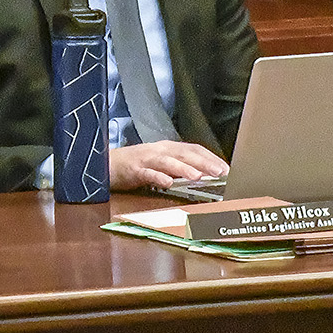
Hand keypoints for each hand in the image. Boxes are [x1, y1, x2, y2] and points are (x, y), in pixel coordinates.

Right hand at [109, 140, 228, 192]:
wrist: (105, 164)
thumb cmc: (136, 166)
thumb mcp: (161, 165)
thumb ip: (180, 169)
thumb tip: (205, 177)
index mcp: (168, 148)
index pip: (193, 149)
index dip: (210, 158)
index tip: (227, 169)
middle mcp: (159, 150)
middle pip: (184, 154)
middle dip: (203, 163)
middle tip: (221, 172)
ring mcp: (146, 159)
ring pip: (167, 162)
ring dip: (183, 169)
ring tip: (198, 177)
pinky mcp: (133, 170)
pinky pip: (147, 173)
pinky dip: (158, 177)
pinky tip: (167, 184)